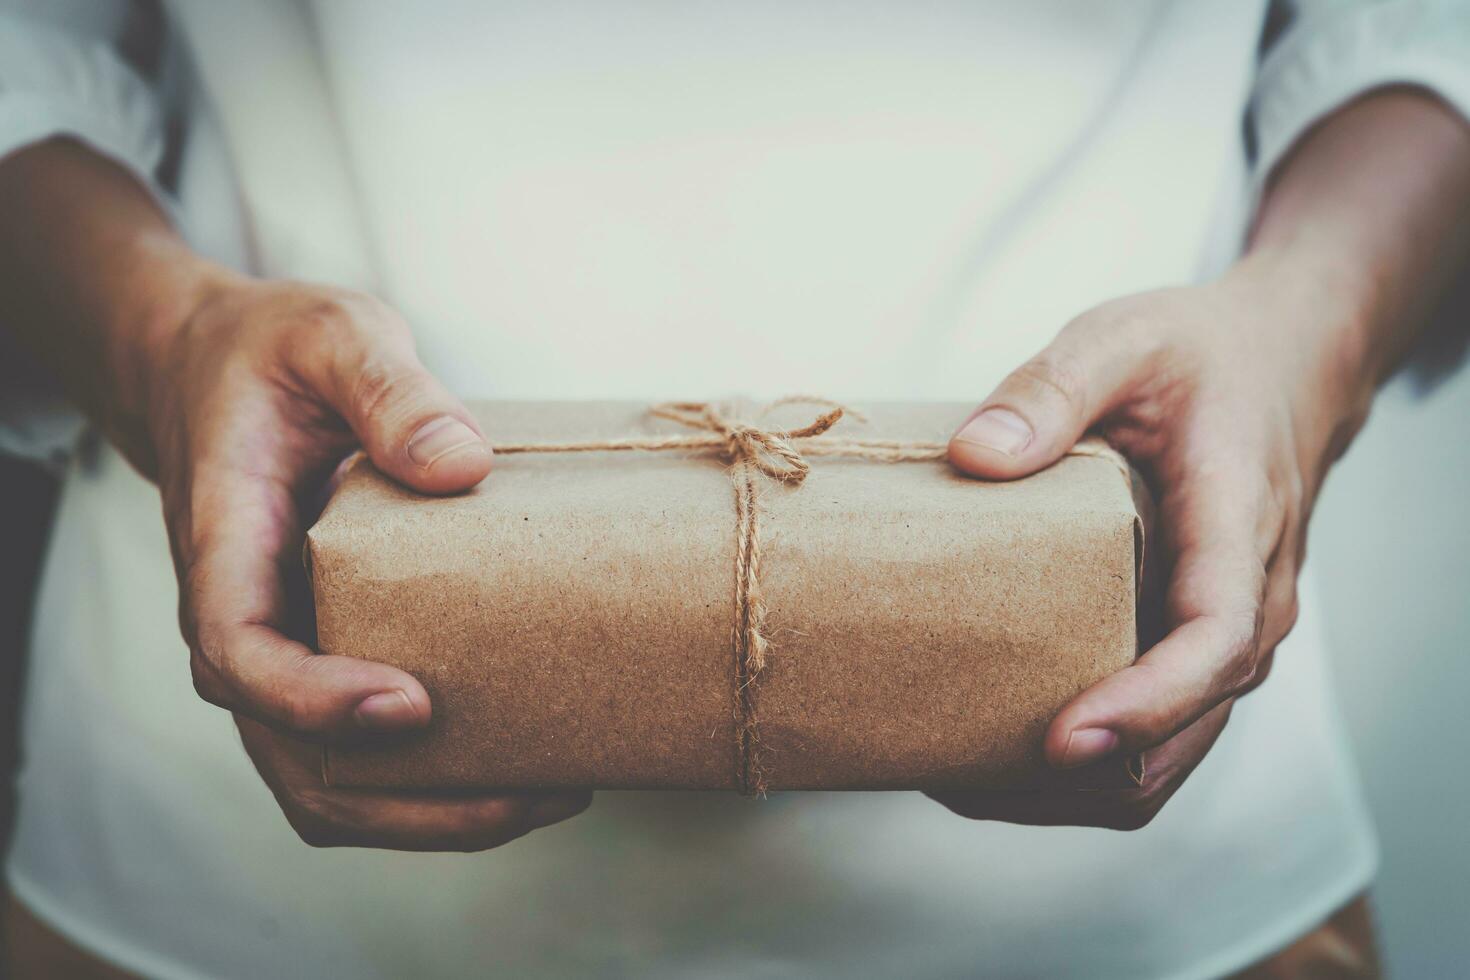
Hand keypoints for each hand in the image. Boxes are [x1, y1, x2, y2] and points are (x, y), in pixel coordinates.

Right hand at [143, 271, 590, 848]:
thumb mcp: (331, 334)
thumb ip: (388, 390)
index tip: (410, 704)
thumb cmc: (270, 353)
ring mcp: (281, 649)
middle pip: (291, 759)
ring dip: (429, 813)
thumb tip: (461, 466)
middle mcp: (242, 620)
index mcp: (225, 545)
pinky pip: (359, 751)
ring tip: (549, 794)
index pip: (239, 655)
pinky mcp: (323, 653)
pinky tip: (522, 762)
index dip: (313, 701)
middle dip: (405, 802)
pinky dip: (430, 781)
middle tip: (530, 793)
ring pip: (327, 781)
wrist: (213, 369)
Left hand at [932, 260, 1369, 828]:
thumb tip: (974, 455)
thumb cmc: (1202, 354)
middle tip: (963, 777)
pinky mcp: (1192, 644)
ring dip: (1075, 790)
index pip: (1216, 640)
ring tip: (961, 781)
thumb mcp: (1123, 340)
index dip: (1146, 703)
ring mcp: (1225, 634)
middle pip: (1188, 729)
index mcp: (1239, 523)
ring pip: (1170, 756)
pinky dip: (1083, 768)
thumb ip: (1052, 386)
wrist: (1278, 364)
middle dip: (1082, 776)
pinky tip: (994, 755)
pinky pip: (1154, 735)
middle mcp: (1248, 600)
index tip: (1064, 736)